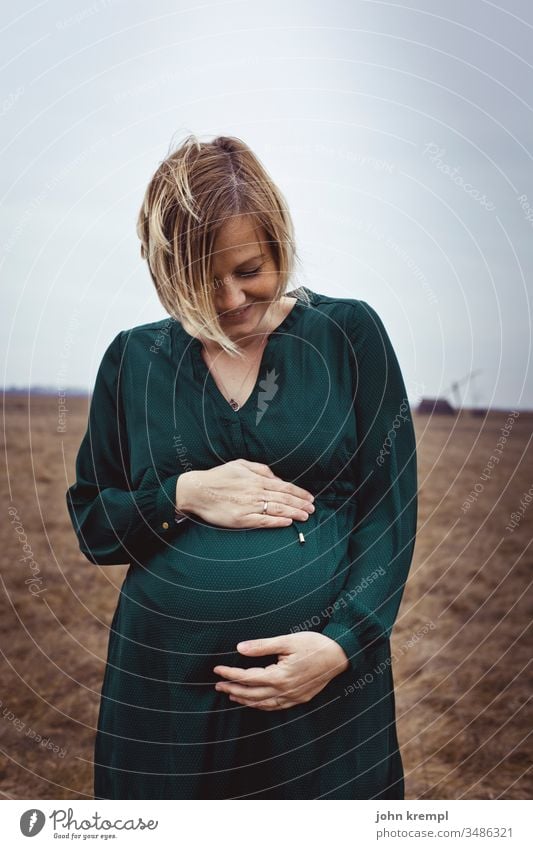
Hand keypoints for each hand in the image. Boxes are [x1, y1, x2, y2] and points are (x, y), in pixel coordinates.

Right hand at [175, 459, 314, 528]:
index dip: (299, 493)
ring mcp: (249, 506)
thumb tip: (276, 478)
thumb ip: (260, 469)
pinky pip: (263, 521)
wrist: (197, 490)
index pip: (284, 487)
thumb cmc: (218, 477)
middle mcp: (256, 492)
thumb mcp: (240, 464)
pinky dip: (277, 522)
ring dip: (294, 513)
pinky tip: (287, 523)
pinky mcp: (242, 519)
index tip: (310, 498)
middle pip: (284, 499)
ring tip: (305, 516)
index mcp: (256, 479)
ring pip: (277, 510)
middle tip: (313, 509)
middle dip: (301, 504)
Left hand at [213, 631, 349, 709]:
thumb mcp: (288, 640)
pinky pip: (276, 707)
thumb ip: (263, 646)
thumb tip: (240, 648)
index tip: (217, 670)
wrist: (340, 655)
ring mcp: (293, 697)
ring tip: (231, 695)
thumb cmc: (314, 644)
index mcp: (280, 676)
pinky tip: (255, 702)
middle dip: (233, 689)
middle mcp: (285, 691)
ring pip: (263, 704)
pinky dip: (261, 706)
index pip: (248, 677)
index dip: (230, 673)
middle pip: (252, 693)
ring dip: (245, 700)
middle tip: (218, 685)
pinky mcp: (300, 699)